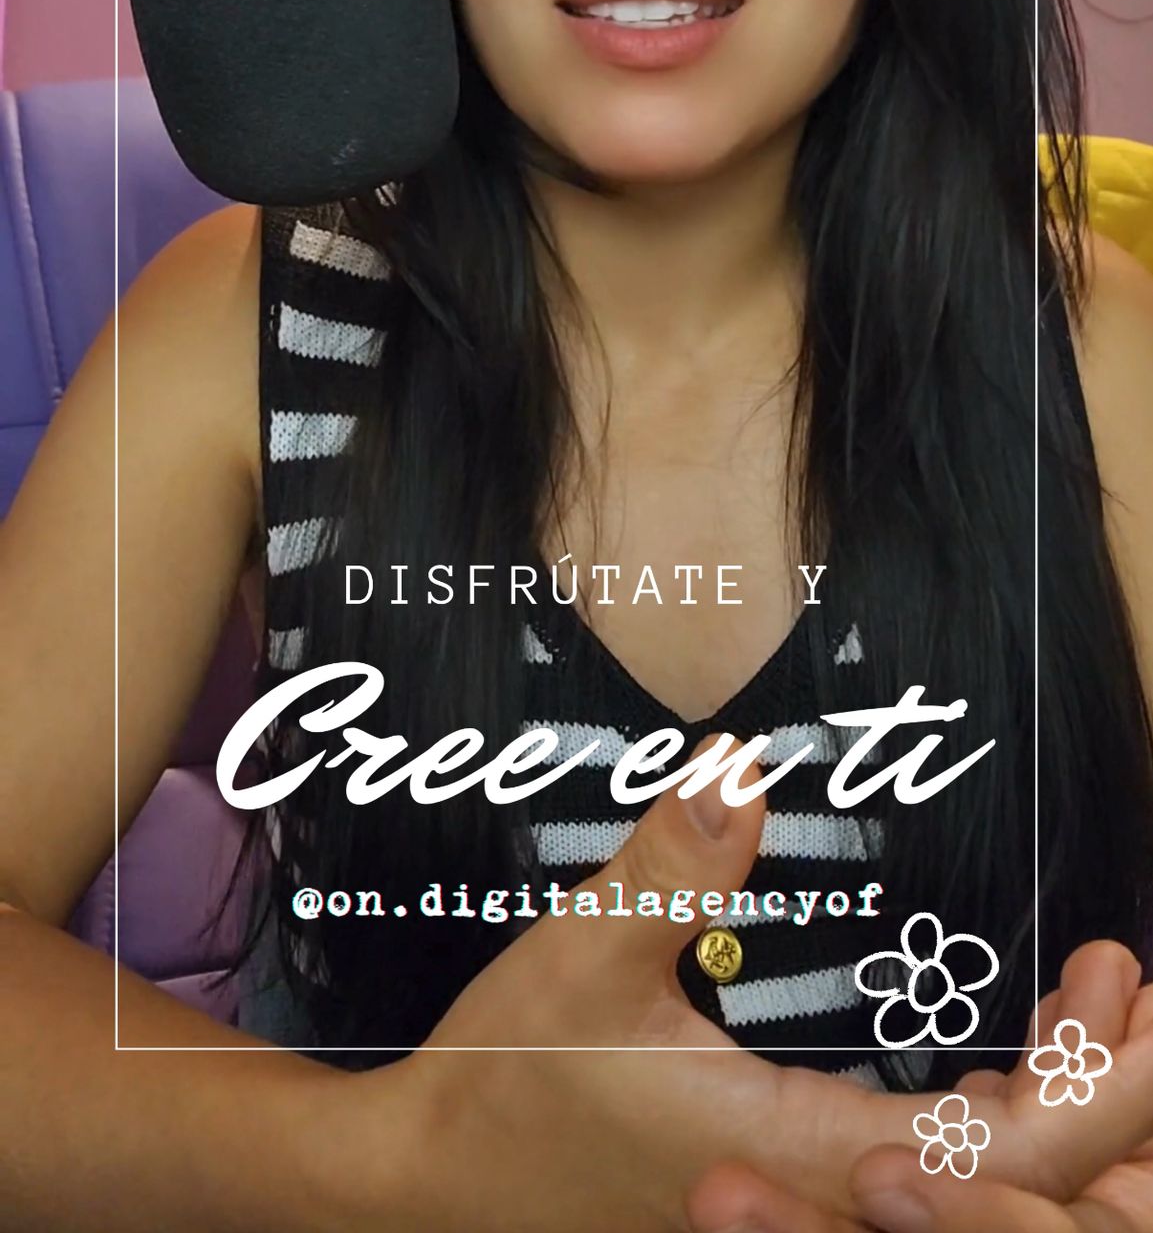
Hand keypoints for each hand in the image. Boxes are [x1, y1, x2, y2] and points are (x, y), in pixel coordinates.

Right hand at [337, 730, 1152, 1232]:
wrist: (435, 1186)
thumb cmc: (506, 1084)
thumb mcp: (577, 959)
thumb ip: (667, 867)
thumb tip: (740, 772)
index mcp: (801, 1160)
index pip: (999, 1158)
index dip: (1093, 1089)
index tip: (1131, 993)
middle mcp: (826, 1208)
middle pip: (1022, 1198)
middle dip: (1110, 1100)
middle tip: (1134, 986)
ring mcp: (807, 1217)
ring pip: (980, 1204)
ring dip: (1059, 1112)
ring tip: (1095, 1007)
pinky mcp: (788, 1204)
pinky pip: (928, 1188)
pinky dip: (997, 1129)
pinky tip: (1002, 1061)